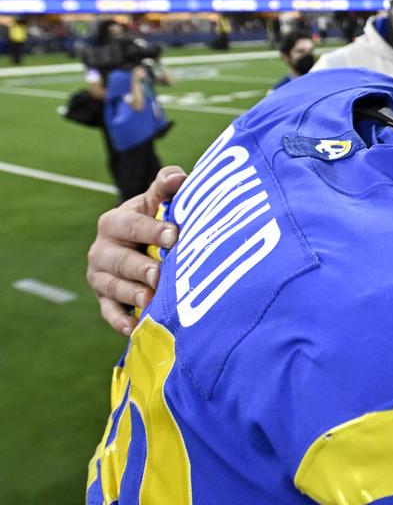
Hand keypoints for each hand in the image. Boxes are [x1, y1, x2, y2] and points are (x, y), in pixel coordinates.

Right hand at [86, 166, 186, 334]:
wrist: (141, 245)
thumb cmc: (155, 219)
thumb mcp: (158, 201)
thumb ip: (166, 187)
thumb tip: (180, 177)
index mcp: (115, 221)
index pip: (132, 224)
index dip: (152, 229)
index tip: (174, 235)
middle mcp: (102, 249)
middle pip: (120, 260)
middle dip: (141, 267)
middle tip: (161, 273)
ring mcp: (101, 276)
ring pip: (113, 286)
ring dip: (132, 294)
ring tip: (151, 300)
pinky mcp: (104, 299)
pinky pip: (109, 312)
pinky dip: (120, 321)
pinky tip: (134, 327)